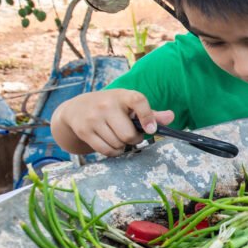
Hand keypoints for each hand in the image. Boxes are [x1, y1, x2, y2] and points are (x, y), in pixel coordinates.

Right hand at [51, 89, 174, 156]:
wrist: (76, 108)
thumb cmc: (111, 106)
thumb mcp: (129, 105)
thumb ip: (151, 113)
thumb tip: (171, 117)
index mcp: (122, 95)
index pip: (138, 101)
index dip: (148, 117)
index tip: (152, 130)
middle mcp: (106, 105)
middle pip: (128, 134)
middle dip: (134, 139)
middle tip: (131, 135)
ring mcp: (93, 118)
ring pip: (117, 144)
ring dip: (122, 146)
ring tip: (119, 138)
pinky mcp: (84, 131)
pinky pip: (106, 150)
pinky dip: (113, 152)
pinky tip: (112, 144)